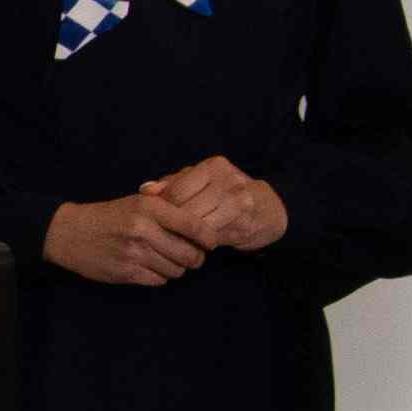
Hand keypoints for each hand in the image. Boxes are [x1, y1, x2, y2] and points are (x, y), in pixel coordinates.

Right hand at [41, 191, 215, 286]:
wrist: (69, 233)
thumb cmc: (109, 216)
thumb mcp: (137, 201)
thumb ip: (168, 209)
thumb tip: (202, 226)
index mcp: (149, 208)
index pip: (193, 225)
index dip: (209, 237)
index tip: (211, 242)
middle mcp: (143, 230)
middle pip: (189, 254)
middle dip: (195, 258)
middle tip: (191, 256)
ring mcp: (134, 253)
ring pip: (176, 270)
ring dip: (176, 268)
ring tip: (165, 259)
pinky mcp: (126, 272)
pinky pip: (159, 280)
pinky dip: (159, 276)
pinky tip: (149, 267)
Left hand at [141, 159, 286, 254]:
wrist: (266, 208)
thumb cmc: (223, 191)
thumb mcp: (199, 180)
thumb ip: (171, 184)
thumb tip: (145, 190)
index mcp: (214, 167)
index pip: (176, 190)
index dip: (161, 207)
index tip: (154, 217)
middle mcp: (229, 182)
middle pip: (185, 210)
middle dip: (170, 224)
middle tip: (159, 232)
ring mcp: (239, 204)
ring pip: (197, 226)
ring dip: (182, 236)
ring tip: (173, 238)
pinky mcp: (244, 225)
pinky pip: (210, 239)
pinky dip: (197, 243)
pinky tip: (191, 243)